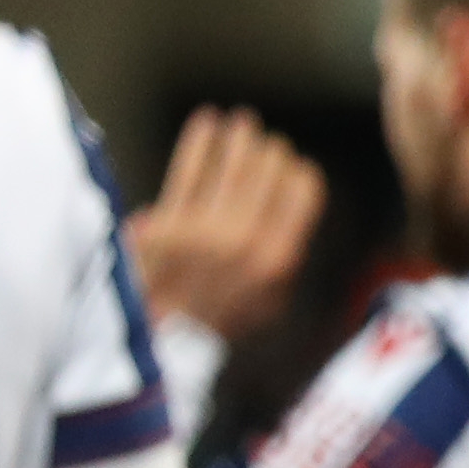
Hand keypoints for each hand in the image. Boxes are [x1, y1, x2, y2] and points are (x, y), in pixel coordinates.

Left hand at [128, 107, 323, 337]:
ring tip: (240, 120)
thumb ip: (281, 264)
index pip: (304, 193)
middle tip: (264, 140)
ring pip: (231, 167)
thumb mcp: (268, 303)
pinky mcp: (170, 224)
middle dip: (269, 151)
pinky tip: (206, 123)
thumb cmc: (217, 328)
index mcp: (279, 257)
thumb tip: (291, 225)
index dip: (299, 172)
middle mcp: (248, 240)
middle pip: (268, 173)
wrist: (164, 347)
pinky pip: (189, 172)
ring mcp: (208, 230)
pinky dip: (199, 143)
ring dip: (238, 138)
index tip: (292, 163)